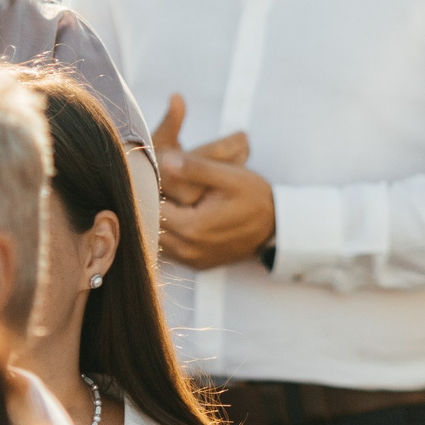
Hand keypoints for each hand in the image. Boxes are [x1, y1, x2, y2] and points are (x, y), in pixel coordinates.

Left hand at [158, 142, 275, 270]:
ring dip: (156, 221)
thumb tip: (165, 160)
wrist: (277, 228)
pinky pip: (168, 250)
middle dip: (150, 204)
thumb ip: (197, 168)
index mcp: (192, 227)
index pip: (151, 207)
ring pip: (156, 239)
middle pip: (149, 225)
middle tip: (154, 185)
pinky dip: (166, 234)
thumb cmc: (256, 199)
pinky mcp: (196, 264)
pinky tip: (176, 217)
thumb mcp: (231, 177)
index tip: (151, 174)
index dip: (148, 188)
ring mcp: (191, 259)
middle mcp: (187, 248)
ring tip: (166, 199)